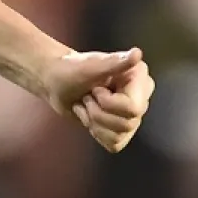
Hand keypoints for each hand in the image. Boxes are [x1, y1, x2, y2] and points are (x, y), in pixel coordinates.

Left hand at [40, 47, 154, 151]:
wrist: (56, 82)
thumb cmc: (71, 69)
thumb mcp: (91, 65)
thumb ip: (115, 62)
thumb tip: (137, 53)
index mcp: (139, 79)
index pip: (132, 108)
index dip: (108, 103)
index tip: (95, 89)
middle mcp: (141, 98)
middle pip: (126, 124)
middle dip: (97, 112)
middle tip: (87, 96)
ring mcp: (132, 116)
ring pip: (118, 135)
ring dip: (94, 121)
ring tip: (87, 105)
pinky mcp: (120, 129)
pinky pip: (114, 144)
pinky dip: (96, 132)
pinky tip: (90, 117)